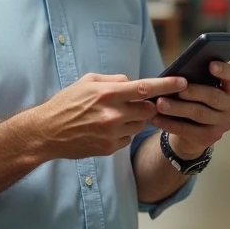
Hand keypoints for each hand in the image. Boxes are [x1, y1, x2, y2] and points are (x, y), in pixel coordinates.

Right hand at [30, 73, 187, 159]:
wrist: (47, 132)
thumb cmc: (66, 103)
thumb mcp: (87, 82)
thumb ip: (114, 80)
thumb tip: (134, 81)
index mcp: (107, 94)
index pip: (145, 88)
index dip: (167, 85)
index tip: (183, 82)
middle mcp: (112, 114)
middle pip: (148, 108)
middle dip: (146, 104)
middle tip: (134, 102)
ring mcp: (112, 133)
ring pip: (140, 124)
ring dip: (135, 118)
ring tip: (115, 115)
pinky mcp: (110, 148)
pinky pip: (129, 138)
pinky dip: (124, 132)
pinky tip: (107, 128)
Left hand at [152, 61, 229, 157]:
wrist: (193, 131)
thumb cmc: (194, 100)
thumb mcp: (197, 88)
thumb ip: (193, 80)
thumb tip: (175, 75)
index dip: (223, 70)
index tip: (210, 64)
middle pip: (214, 96)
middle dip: (194, 92)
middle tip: (177, 90)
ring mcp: (222, 124)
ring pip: (199, 113)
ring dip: (177, 108)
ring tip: (160, 104)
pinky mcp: (209, 138)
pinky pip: (188, 130)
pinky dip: (170, 124)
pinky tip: (156, 119)